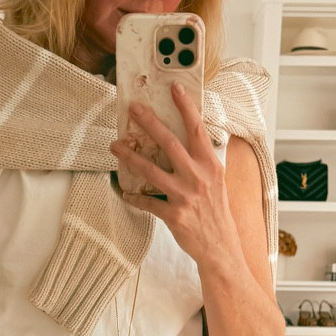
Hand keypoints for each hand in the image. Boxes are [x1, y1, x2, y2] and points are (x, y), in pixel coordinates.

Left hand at [110, 87, 239, 273]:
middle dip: (149, 123)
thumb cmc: (217, 212)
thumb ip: (203, 160)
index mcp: (210, 165)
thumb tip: (193, 139)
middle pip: (169, 143)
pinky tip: (125, 192)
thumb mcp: (217, 181)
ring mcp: (185, 196)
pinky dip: (134, 197)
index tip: (174, 88)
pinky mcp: (174, 215)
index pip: (197, 129)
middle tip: (133, 108)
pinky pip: (147, 202)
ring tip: (115, 146)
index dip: (185, 107)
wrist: (221, 247)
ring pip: (152, 171)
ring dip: (130, 157)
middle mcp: (198, 177)